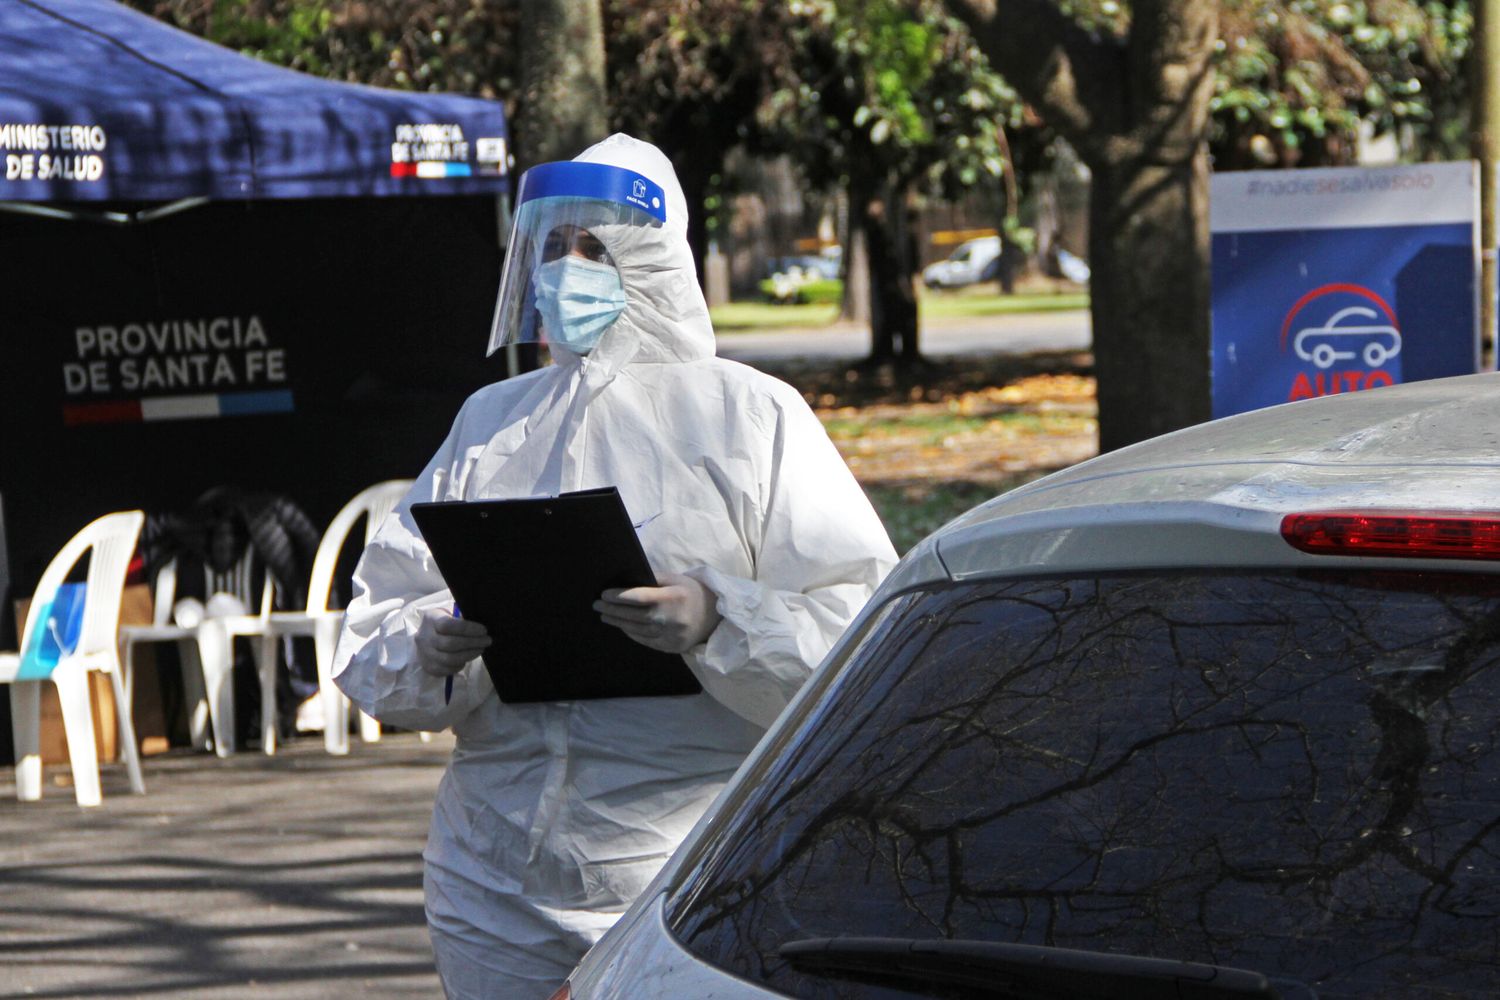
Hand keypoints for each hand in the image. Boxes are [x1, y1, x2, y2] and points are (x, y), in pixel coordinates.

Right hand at [414, 608, 490, 676]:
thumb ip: (461, 615)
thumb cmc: (442, 622)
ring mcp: (425, 654)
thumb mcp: (449, 612)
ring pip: (449, 659)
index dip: (467, 628)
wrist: (424, 638)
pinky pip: (447, 669)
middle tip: (487, 641)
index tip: (483, 630)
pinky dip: (460, 665)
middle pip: (450, 644)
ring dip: (469, 655)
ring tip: (480, 649)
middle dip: (473, 643)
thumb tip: (479, 624)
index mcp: (431, 619)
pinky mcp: (429, 667)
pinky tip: (467, 658)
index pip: (447, 625)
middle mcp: (425, 637)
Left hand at [595, 572, 721, 653]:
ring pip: (638, 630)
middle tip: (598, 605)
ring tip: (606, 616)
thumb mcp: (676, 579)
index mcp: (673, 597)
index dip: (619, 597)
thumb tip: (626, 582)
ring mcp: (672, 635)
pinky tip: (622, 627)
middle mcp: (672, 618)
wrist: (716, 615)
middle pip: (634, 615)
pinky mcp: (672, 647)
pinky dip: (632, 634)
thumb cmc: (692, 592)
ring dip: (619, 623)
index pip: (639, 597)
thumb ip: (653, 580)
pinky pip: (646, 641)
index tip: (604, 594)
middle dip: (613, 610)